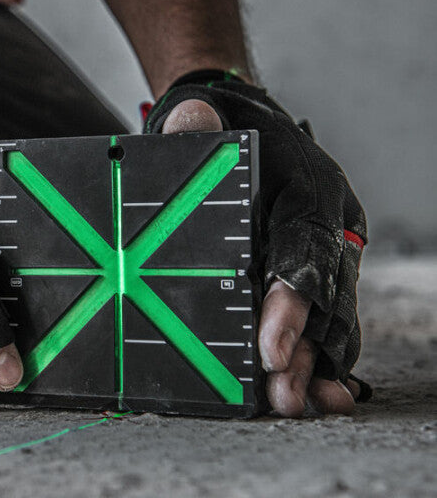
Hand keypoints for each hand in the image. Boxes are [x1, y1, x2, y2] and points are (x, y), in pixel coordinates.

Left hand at [145, 72, 368, 415]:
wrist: (240, 119)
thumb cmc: (222, 123)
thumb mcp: (201, 116)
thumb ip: (195, 123)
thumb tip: (190, 119)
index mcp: (307, 185)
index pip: (305, 246)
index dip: (291, 300)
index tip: (269, 348)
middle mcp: (329, 223)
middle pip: (325, 294)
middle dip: (305, 349)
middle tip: (284, 395)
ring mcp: (326, 251)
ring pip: (328, 315)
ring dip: (312, 363)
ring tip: (293, 405)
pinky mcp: (311, 271)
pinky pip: (319, 319)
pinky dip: (312, 356)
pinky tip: (308, 393)